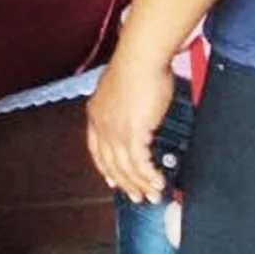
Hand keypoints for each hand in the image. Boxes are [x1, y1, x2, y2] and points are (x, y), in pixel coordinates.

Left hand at [86, 53, 173, 203]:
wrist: (140, 56)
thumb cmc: (135, 63)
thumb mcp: (122, 86)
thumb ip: (125, 102)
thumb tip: (136, 109)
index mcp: (96, 112)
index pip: (96, 149)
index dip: (105, 167)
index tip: (112, 179)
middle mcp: (102, 123)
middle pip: (110, 163)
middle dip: (126, 183)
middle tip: (137, 196)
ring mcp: (115, 130)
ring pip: (125, 168)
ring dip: (140, 185)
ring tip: (152, 195)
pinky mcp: (133, 132)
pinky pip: (140, 164)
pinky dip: (150, 176)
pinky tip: (158, 182)